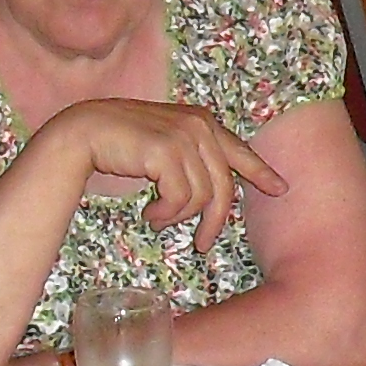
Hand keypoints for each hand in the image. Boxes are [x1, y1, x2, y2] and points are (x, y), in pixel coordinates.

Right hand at [63, 100, 287, 248]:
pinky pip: (180, 198)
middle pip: (223, 186)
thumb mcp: (165, 147)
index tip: (281, 189)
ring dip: (178, 217)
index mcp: (202, 121)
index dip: (261, 172)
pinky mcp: (167, 151)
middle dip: (214, 221)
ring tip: (156, 219)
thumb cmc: (122, 144)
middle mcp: (198, 125)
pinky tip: (148, 213)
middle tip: (202, 243)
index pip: (239, 151)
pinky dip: (165, 214)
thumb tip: (213, 194)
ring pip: (201, 196)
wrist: (84, 132)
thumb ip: (192, 159)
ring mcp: (184, 136)